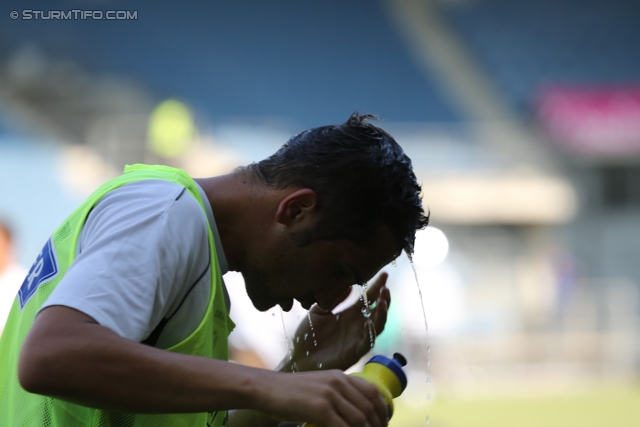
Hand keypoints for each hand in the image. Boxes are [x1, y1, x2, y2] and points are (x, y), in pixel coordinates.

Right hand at [255, 369, 388, 426]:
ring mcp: (329, 394)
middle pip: (369, 408)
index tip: (382, 425)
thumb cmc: (290, 392)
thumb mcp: (319, 386)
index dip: (382, 412)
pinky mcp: (320, 408)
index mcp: (340, 376)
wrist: (267, 388)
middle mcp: (338, 382)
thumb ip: (336, 394)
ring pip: (359, 419)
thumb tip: (353, 412)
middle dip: (377, 426)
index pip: (372, 392)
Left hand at [282, 272, 390, 372]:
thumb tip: (349, 285)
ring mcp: (357, 338)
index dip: (376, 286)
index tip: (384, 274)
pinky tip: (368, 322)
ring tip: (382, 301)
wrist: (298, 359)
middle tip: (385, 287)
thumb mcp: (317, 312)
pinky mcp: (354, 352)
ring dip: (382, 313)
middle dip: (384, 299)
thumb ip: (333, 300)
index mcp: (349, 314)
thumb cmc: (307, 337)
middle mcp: (357, 325)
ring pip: (377, 325)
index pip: (367, 298)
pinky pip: (367, 342)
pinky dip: (370, 332)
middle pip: (377, 310)